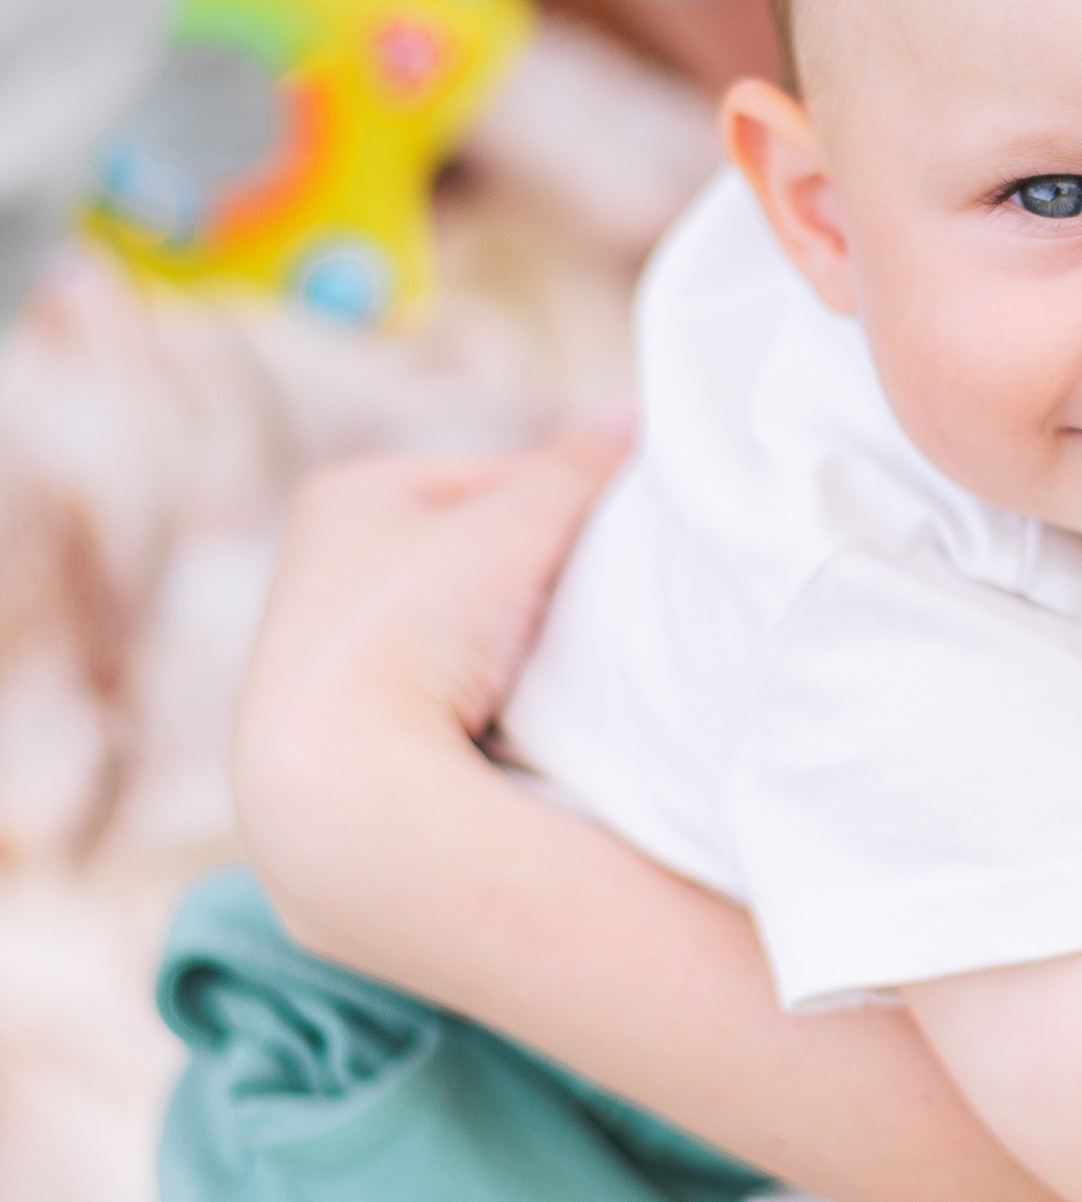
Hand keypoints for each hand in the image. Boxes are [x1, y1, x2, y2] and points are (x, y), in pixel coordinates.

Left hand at [231, 426, 626, 941]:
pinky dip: (493, 694)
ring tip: (563, 658)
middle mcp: (327, 567)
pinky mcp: (356, 726)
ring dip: (520, 639)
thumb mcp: (514, 524)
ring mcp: (335, 652)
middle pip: (482, 552)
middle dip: (542, 573)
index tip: (624, 534)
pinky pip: (452, 688)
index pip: (495, 477)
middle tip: (604, 595)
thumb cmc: (410, 630)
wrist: (338, 789)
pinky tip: (522, 711)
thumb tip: (635, 412)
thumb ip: (580, 466)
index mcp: (351, 495)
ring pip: (471, 625)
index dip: (568, 501)